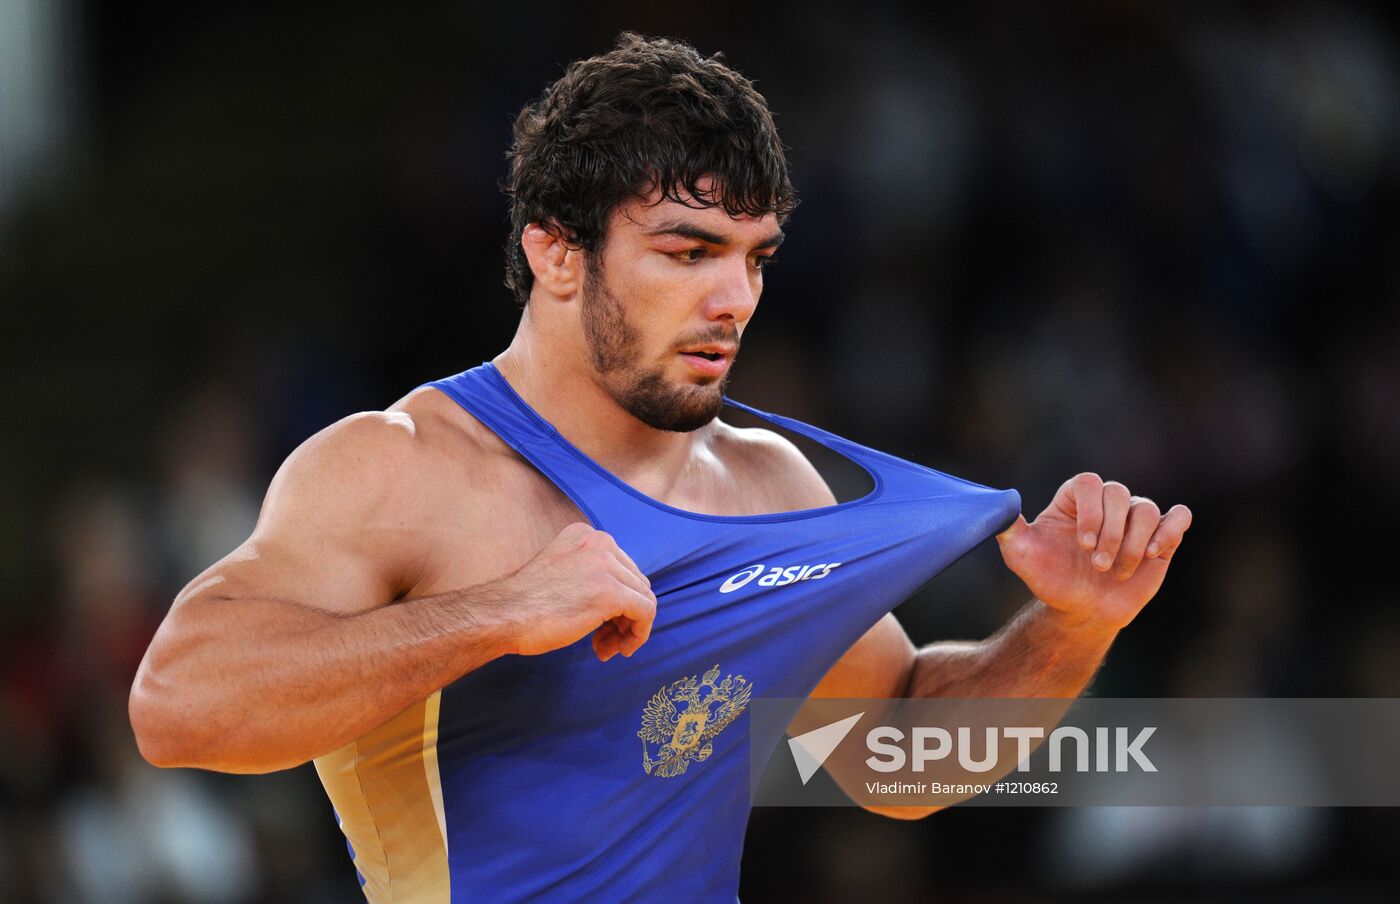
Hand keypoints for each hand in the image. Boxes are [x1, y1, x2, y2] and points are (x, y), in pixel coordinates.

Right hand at [495, 522, 656, 660]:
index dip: (617, 600)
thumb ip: (589, 574)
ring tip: (606, 649)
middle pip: (635, 583)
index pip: (621, 568)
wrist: (503, 615)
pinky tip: (614, 650)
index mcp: (586, 535)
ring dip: (627, 629)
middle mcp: (600, 542)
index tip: (600, 624)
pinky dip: (637, 635)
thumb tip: (623, 601)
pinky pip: (645, 613)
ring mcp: (607, 565)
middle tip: (603, 642)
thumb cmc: (524, 604)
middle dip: (623, 616)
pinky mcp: (612, 592)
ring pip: (643, 599)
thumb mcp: (561, 573)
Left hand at [995, 473, 1191, 630]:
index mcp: (1075, 499)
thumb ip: (1009, 530)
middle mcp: (1106, 503)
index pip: (1089, 483)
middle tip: (1097, 565)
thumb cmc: (1051, 580)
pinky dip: (1170, 530)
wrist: (1081, 610)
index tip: (1083, 544)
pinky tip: (1151, 554)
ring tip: (1117, 571)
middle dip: (1111, 534)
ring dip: (1133, 543)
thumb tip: (997, 506)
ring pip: (1146, 509)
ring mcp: (1134, 519)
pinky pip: (1179, 516)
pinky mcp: (1161, 537)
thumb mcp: (1022, 557)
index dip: (1090, 512)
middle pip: (1119, 493)